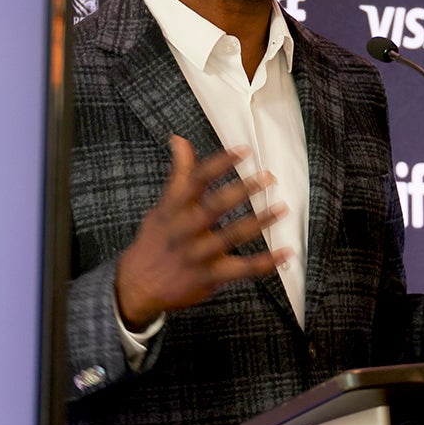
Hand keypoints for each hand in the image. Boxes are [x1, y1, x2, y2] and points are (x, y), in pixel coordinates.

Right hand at [114, 135, 290, 330]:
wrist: (138, 285)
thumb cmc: (156, 240)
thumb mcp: (163, 206)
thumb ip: (178, 174)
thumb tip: (179, 139)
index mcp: (174, 208)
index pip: (196, 179)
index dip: (220, 163)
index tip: (244, 150)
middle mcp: (184, 229)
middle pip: (214, 206)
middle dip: (242, 190)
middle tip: (268, 177)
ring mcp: (197, 254)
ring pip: (231, 236)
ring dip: (259, 222)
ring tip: (282, 208)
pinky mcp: (208, 276)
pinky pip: (241, 270)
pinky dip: (265, 262)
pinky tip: (285, 253)